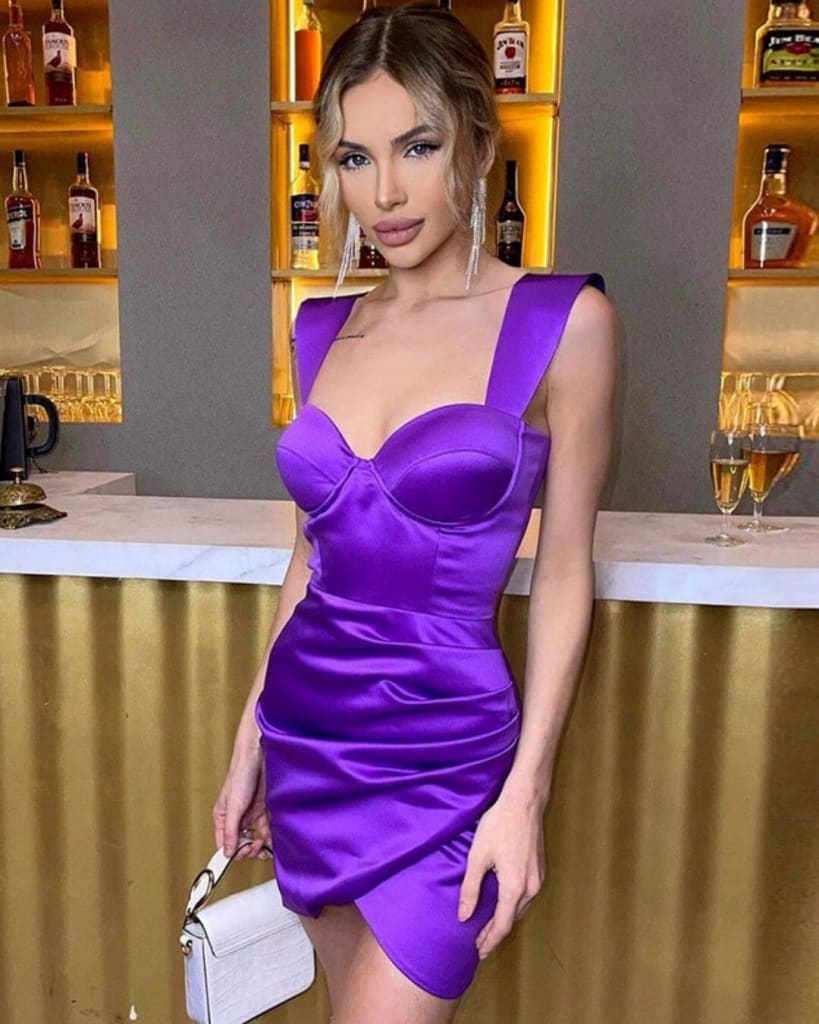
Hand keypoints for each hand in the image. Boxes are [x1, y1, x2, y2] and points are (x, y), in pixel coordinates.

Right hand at [212, 742, 273, 861]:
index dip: (234, 852)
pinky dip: (270, 834)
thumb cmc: (241, 773)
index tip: (244, 853)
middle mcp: (236, 817)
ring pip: (254, 837)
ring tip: (266, 844)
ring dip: (260, 844)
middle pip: (241, 842)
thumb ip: (231, 830)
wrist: (259, 754)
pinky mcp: (263, 807)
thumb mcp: (234, 806)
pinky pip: (266, 827)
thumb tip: (227, 852)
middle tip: (256, 846)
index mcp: (223, 817)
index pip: (225, 843)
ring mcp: (250, 812)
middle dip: (248, 848)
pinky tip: (274, 838)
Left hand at [457, 790, 546, 959]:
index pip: (503, 925)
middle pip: (513, 919)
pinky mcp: (540, 870)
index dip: (490, 940)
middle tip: (479, 942)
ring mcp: (538, 879)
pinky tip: (501, 903)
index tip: (478, 951)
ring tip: (488, 926)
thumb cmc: (499, 825)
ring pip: (520, 908)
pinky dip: (513, 905)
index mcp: (515, 887)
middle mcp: (531, 887)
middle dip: (495, 932)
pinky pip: (526, 896)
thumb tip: (464, 916)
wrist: (525, 802)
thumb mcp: (478, 856)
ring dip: (505, 918)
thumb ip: (470, 888)